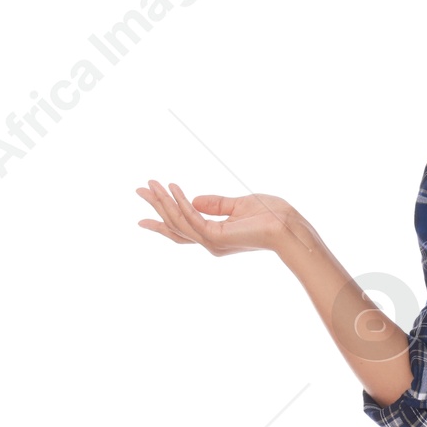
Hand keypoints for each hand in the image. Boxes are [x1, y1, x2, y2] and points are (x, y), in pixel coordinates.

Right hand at [135, 181, 300, 254]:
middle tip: (139, 190)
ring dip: (163, 202)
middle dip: (156, 208)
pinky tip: (172, 188)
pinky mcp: (216, 237)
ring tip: (151, 184)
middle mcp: (211, 243)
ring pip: (178, 222)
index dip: (163, 219)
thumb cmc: (271, 216)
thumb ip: (217, 204)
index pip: (183, 230)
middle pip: (174, 227)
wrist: (288, 227)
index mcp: (216, 237)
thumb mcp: (239, 205)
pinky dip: (180, 202)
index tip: (143, 215)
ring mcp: (212, 242)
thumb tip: (195, 200)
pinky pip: (191, 218)